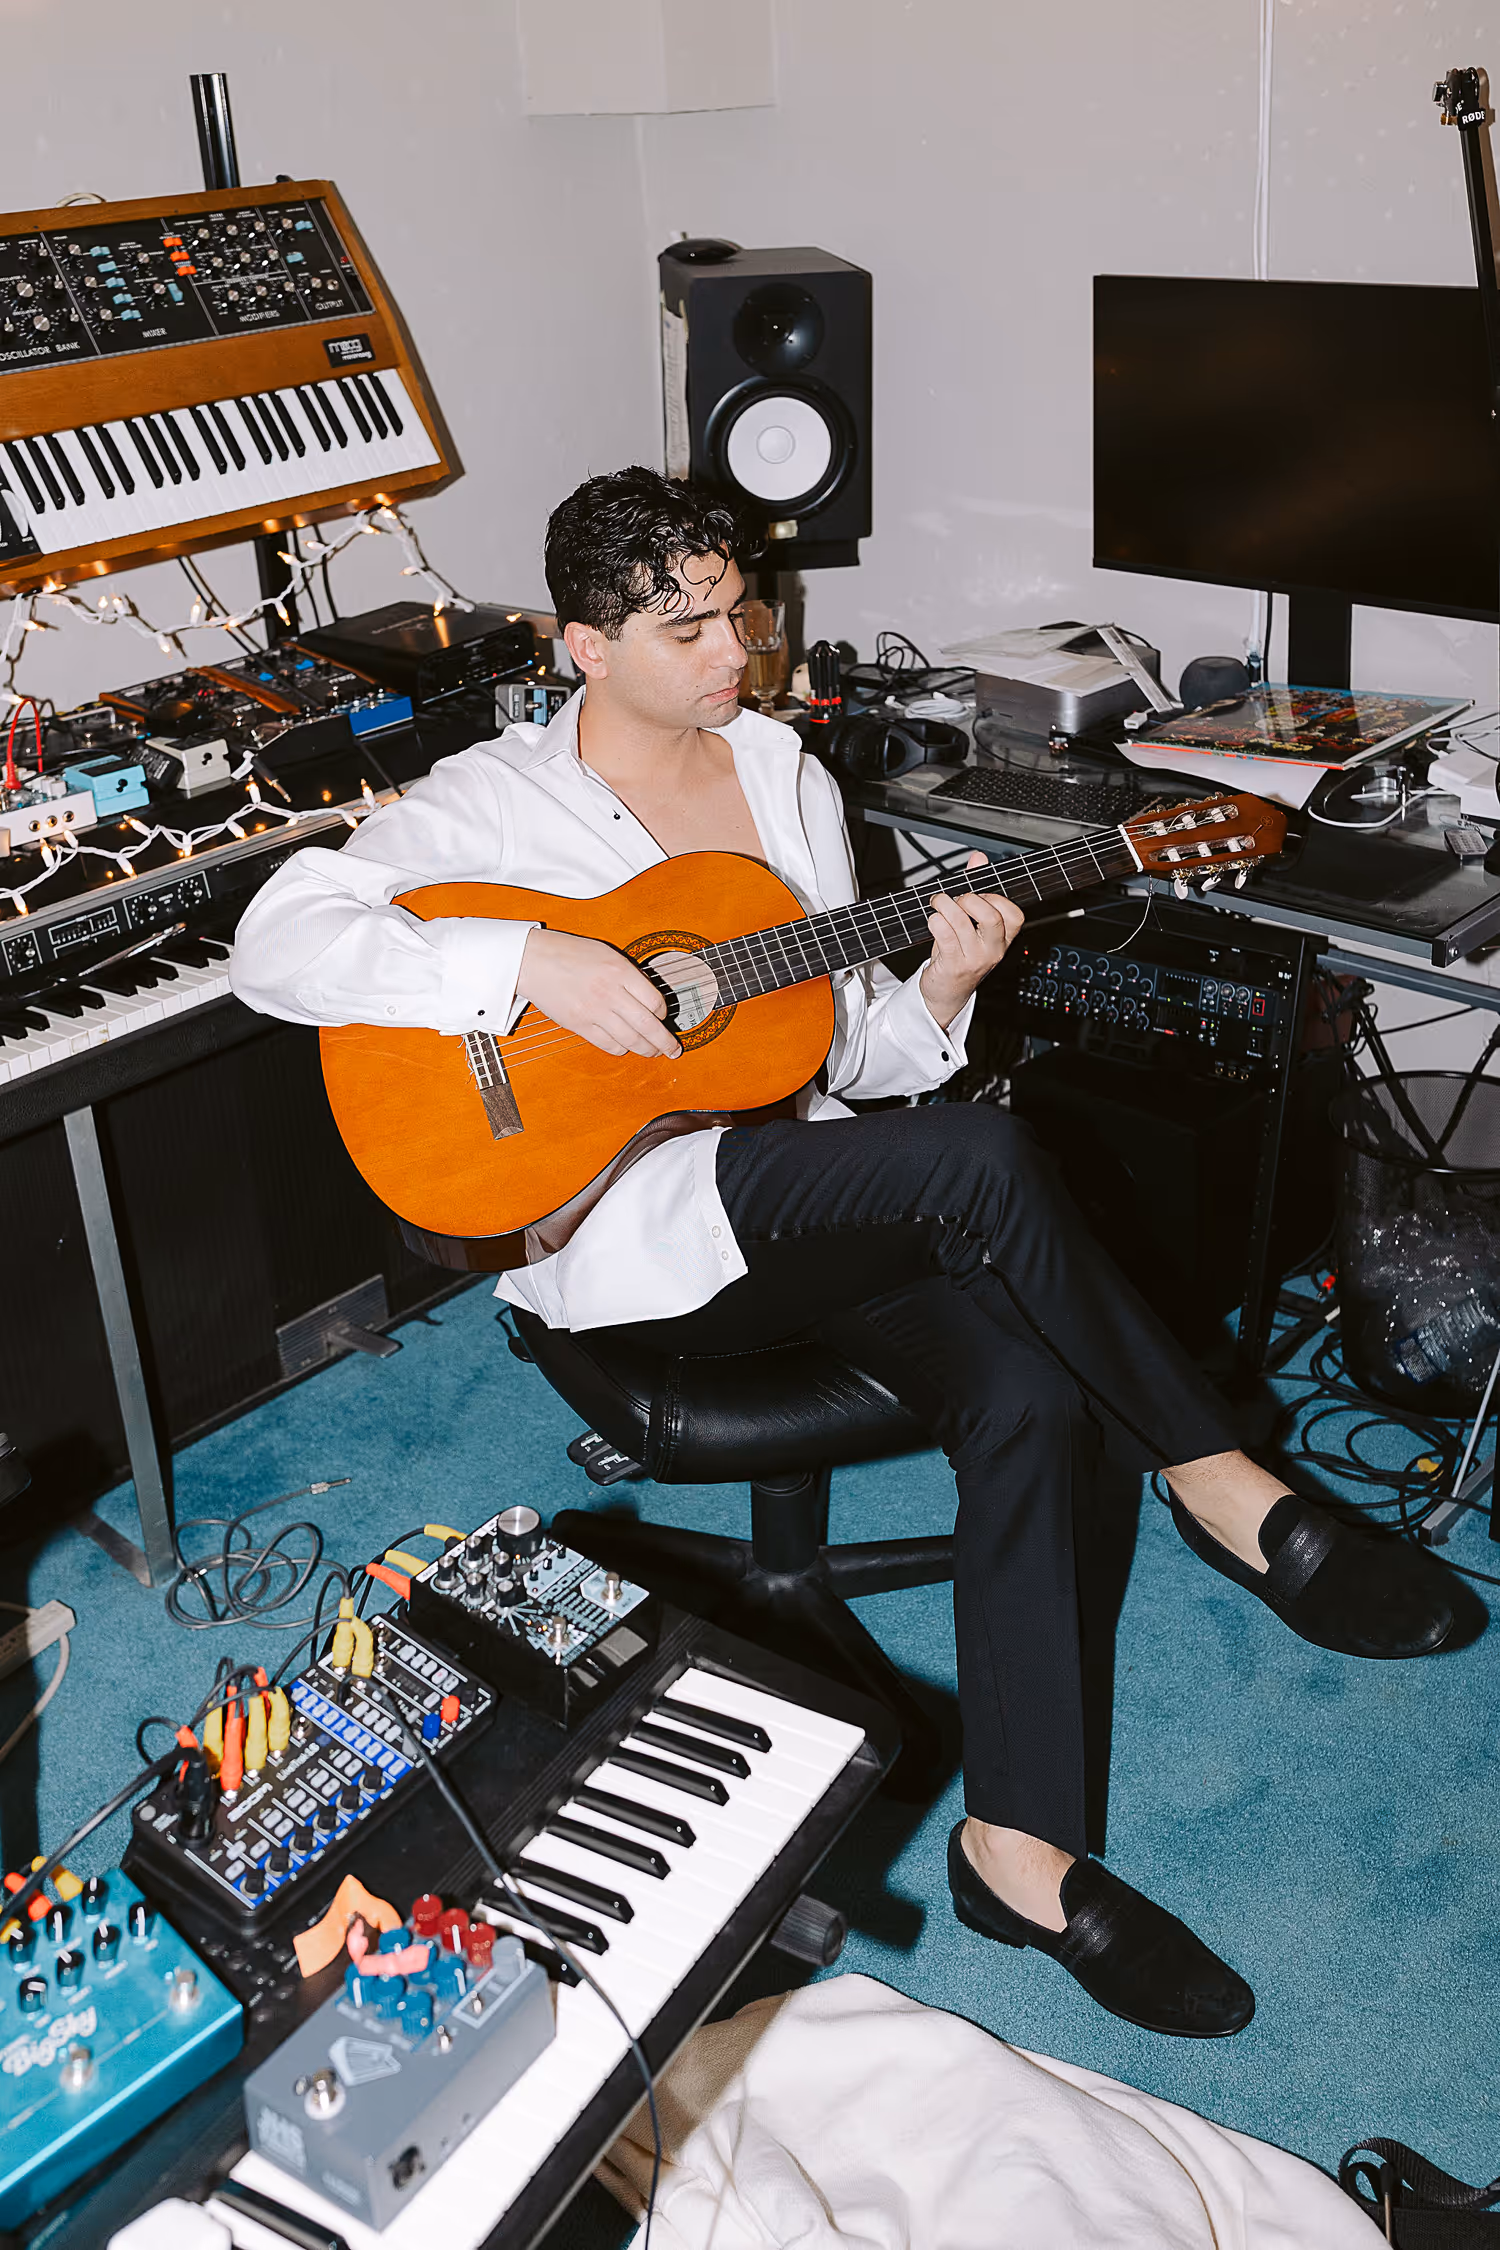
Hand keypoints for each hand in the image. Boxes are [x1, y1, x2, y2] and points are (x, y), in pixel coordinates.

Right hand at [516, 928, 680, 1058]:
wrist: (533, 960)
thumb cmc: (568, 953)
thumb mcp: (606, 954)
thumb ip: (628, 975)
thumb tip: (648, 999)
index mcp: (620, 971)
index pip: (655, 1001)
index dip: (664, 1014)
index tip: (663, 1017)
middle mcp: (610, 993)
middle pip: (648, 1026)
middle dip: (665, 1042)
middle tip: (674, 1050)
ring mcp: (594, 1011)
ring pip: (631, 1040)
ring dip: (646, 1050)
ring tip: (653, 1053)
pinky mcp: (579, 1025)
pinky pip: (608, 1044)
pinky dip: (621, 1049)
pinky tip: (625, 1047)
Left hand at [919, 852, 1023, 1029]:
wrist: (946, 991)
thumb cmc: (959, 954)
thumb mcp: (972, 923)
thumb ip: (977, 888)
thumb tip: (979, 858)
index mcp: (1004, 938)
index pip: (1014, 914)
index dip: (995, 898)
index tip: (978, 893)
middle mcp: (993, 949)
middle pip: (990, 916)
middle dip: (969, 899)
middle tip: (956, 899)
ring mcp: (975, 959)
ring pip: (961, 922)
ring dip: (944, 905)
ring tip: (938, 903)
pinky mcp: (954, 965)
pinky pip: (944, 935)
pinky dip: (935, 921)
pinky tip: (933, 921)